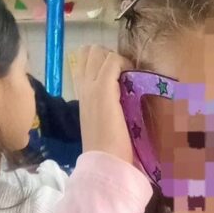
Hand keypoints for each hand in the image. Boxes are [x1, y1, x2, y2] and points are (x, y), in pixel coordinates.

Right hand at [73, 45, 133, 164]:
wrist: (104, 161)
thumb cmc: (107, 149)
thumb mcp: (103, 122)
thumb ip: (107, 107)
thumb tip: (122, 99)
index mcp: (81, 95)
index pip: (83, 62)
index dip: (101, 61)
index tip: (118, 75)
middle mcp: (82, 87)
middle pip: (89, 52)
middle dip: (109, 56)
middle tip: (124, 73)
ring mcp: (91, 87)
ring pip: (98, 52)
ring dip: (116, 58)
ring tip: (128, 76)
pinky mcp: (103, 89)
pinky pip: (112, 61)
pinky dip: (124, 64)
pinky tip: (132, 79)